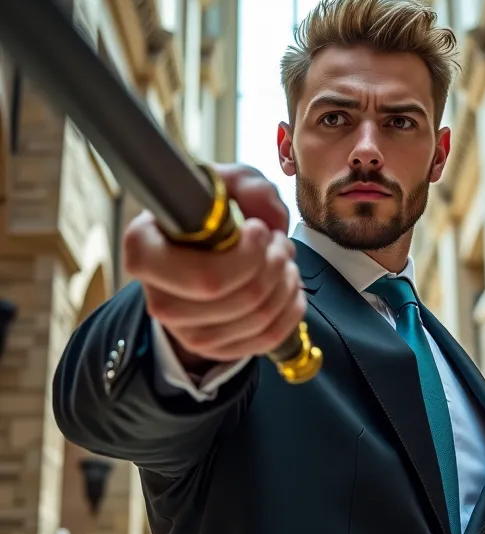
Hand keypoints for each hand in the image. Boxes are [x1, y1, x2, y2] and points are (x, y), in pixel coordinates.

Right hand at [123, 164, 305, 368]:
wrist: (195, 252)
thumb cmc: (206, 213)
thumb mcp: (222, 183)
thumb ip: (246, 184)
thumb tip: (268, 216)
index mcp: (145, 253)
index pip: (207, 278)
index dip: (247, 257)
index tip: (259, 230)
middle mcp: (159, 301)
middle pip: (241, 299)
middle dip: (275, 265)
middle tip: (279, 243)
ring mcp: (187, 333)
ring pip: (259, 318)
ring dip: (285, 283)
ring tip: (284, 259)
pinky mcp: (214, 350)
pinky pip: (267, 338)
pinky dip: (290, 308)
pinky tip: (288, 284)